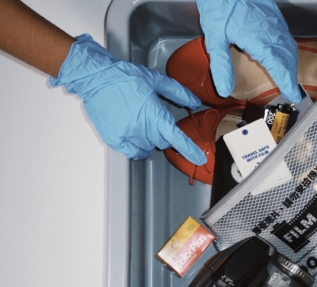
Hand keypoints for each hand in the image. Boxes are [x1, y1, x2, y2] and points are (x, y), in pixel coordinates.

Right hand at [50, 34, 206, 161]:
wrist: (96, 78)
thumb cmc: (124, 77)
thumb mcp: (156, 81)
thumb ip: (178, 93)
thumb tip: (194, 102)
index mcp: (155, 116)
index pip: (178, 139)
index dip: (190, 150)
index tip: (198, 159)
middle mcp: (143, 130)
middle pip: (163, 143)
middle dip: (163, 134)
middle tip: (154, 120)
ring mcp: (128, 137)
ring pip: (148, 148)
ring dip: (150, 139)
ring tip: (141, 123)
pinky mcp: (115, 140)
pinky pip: (133, 152)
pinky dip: (137, 148)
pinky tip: (135, 136)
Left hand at [196, 0, 300, 103]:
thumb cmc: (219, 4)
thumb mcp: (215, 39)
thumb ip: (222, 66)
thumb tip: (225, 89)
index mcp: (260, 40)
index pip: (280, 67)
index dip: (287, 83)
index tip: (293, 95)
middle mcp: (271, 31)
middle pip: (288, 58)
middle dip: (291, 76)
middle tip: (292, 90)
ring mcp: (274, 21)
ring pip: (288, 46)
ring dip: (290, 63)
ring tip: (288, 76)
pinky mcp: (272, 13)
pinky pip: (285, 35)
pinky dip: (286, 49)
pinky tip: (281, 54)